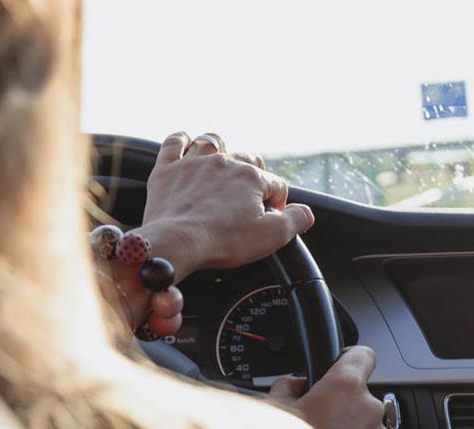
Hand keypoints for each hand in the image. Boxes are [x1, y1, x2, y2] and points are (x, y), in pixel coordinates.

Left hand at [138, 131, 314, 281]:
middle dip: (254, 175)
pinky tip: (186, 144)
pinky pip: (174, 142)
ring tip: (223, 165)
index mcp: (251, 177)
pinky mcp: (167, 169)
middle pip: (248, 159)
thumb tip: (306, 212)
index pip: (276, 184)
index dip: (278, 203)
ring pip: (213, 142)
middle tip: (250, 197)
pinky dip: (182, 140)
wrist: (176, 243)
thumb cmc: (224, 240)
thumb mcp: (273, 236)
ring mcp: (193, 163)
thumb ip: (297, 220)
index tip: (270, 219)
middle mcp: (224, 162)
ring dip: (222, 150)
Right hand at [269, 347, 390, 428]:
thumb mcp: (272, 409)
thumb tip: (294, 384)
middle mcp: (369, 409)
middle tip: (314, 418)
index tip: (339, 365)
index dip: (349, 358)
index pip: (363, 354)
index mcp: (345, 387)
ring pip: (365, 424)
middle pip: (360, 394)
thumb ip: (287, 386)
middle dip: (340, 403)